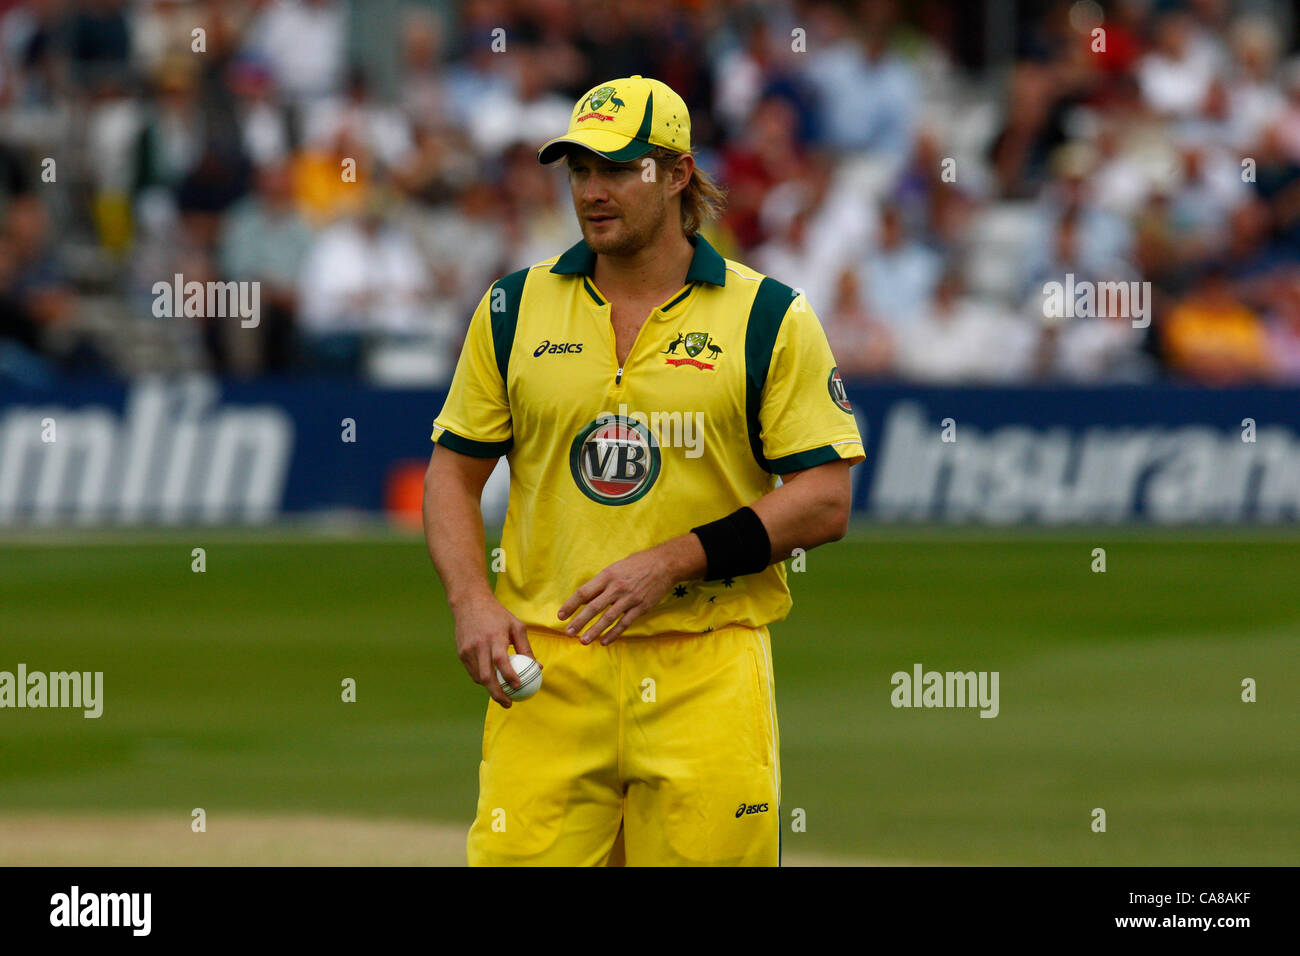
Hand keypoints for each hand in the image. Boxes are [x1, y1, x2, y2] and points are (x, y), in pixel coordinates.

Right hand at [453, 593, 537, 706]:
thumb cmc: (498, 615)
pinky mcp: (461, 653)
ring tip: (503, 694)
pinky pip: (473, 672)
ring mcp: (468, 650)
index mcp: (494, 637)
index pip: (501, 661)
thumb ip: (526, 648)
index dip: (509, 676)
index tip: (518, 688)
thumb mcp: (516, 627)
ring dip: (490, 688)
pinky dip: (483, 679)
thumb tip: (537, 667)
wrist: (469, 603)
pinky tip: (492, 681)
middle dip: (497, 694)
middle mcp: (479, 645)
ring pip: (478, 677)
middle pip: (486, 676)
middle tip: (509, 704)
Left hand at [556, 547, 680, 645]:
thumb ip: (600, 583)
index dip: (571, 605)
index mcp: (607, 575)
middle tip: (568, 633)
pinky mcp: (641, 607)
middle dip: (579, 622)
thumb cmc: (636, 564)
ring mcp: (629, 599)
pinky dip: (614, 633)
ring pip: (608, 618)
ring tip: (583, 641)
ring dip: (594, 631)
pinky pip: (625, 623)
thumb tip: (584, 598)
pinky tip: (604, 641)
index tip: (561, 616)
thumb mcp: (614, 568)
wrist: (663, 564)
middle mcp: (616, 588)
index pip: (584, 592)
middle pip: (594, 607)